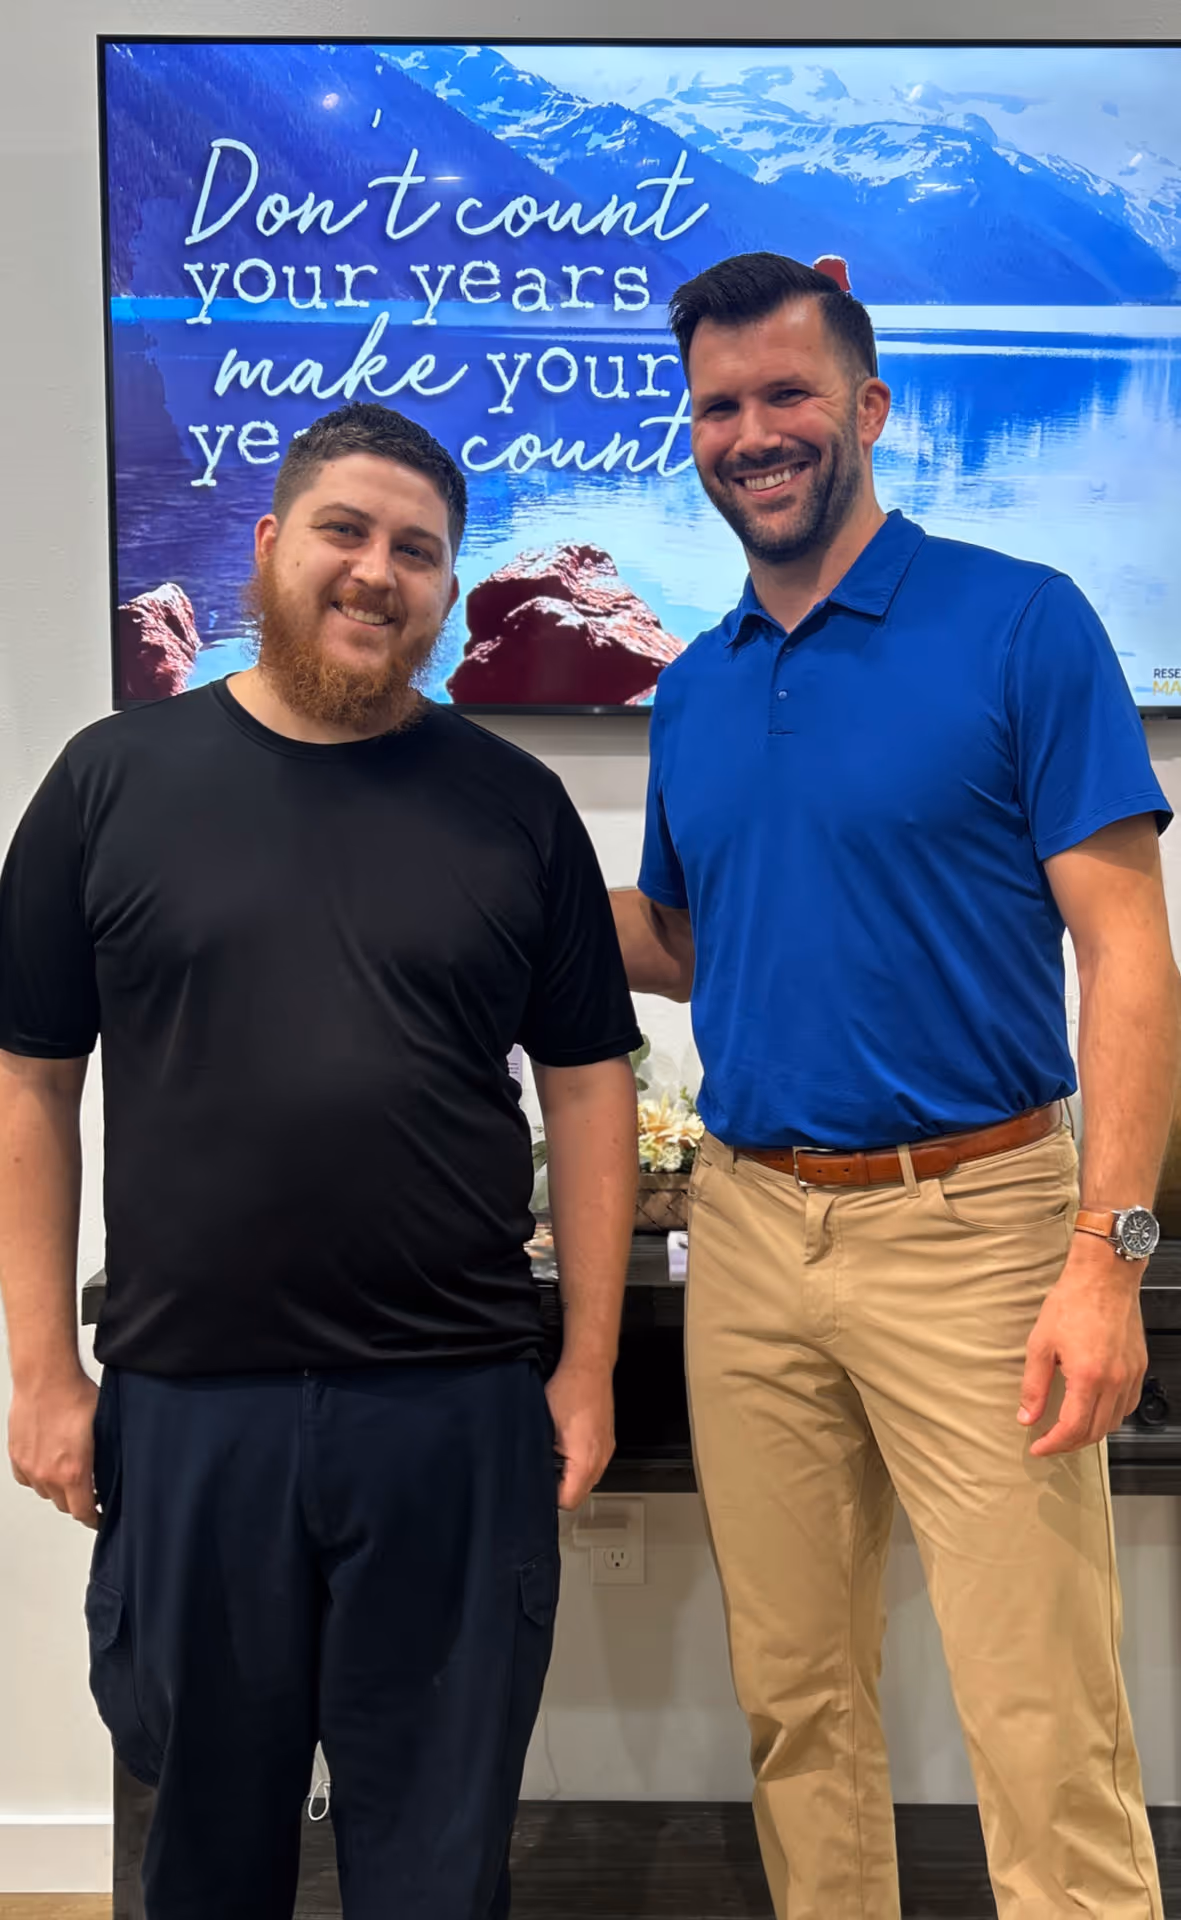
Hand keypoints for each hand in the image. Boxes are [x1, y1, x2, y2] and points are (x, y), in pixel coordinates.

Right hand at [9, 1370, 100, 1526]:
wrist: (46, 1378)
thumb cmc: (76, 1396)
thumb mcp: (104, 1429)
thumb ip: (105, 1457)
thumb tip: (113, 1470)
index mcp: (74, 1472)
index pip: (83, 1512)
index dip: (94, 1518)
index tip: (99, 1518)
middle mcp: (48, 1474)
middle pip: (64, 1505)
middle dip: (78, 1502)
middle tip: (89, 1493)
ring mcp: (30, 1466)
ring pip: (45, 1493)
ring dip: (58, 1490)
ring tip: (69, 1475)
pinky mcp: (17, 1455)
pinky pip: (27, 1479)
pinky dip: (37, 1477)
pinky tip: (47, 1466)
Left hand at [545, 1360, 614, 1510]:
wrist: (589, 1366)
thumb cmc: (569, 1389)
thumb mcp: (542, 1425)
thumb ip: (538, 1455)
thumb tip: (526, 1471)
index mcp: (585, 1460)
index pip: (568, 1500)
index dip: (549, 1498)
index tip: (536, 1487)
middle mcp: (600, 1458)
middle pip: (580, 1494)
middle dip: (560, 1489)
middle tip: (541, 1474)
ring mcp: (606, 1450)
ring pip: (588, 1480)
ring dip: (571, 1477)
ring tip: (553, 1459)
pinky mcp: (607, 1440)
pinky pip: (594, 1464)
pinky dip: (580, 1464)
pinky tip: (566, 1447)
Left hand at [1019, 1235, 1146, 1457]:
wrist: (1104, 1277)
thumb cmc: (1072, 1302)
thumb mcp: (1040, 1343)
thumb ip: (1033, 1386)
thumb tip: (1027, 1417)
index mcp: (1088, 1376)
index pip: (1072, 1428)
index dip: (1053, 1444)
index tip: (1039, 1448)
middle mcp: (1114, 1381)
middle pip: (1094, 1432)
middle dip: (1069, 1443)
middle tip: (1049, 1441)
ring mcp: (1130, 1375)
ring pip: (1113, 1422)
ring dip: (1090, 1432)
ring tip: (1069, 1428)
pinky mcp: (1138, 1367)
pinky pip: (1128, 1405)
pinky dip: (1110, 1416)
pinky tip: (1095, 1409)